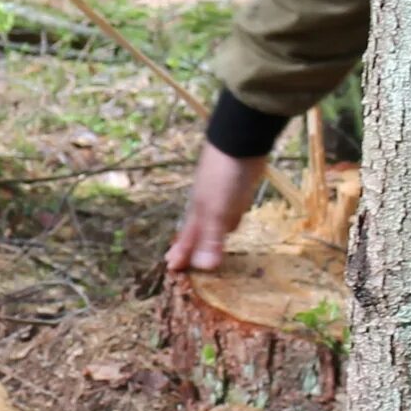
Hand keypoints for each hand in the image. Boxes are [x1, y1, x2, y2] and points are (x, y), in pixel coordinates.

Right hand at [166, 142, 269, 275]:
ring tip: (205, 247)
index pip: (187, 238)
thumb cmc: (223, 178)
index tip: (171, 267)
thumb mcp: (217, 211)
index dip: (181, 253)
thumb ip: (212, 238)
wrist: (239, 143)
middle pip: (197, 232)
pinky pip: (229, 213)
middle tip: (182, 260)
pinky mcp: (237, 191)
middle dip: (190, 247)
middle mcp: (207, 207)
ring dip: (208, 236)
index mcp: (199, 213)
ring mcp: (222, 198)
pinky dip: (228, 222)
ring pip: (213, 223)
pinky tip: (232, 224)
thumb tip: (204, 267)